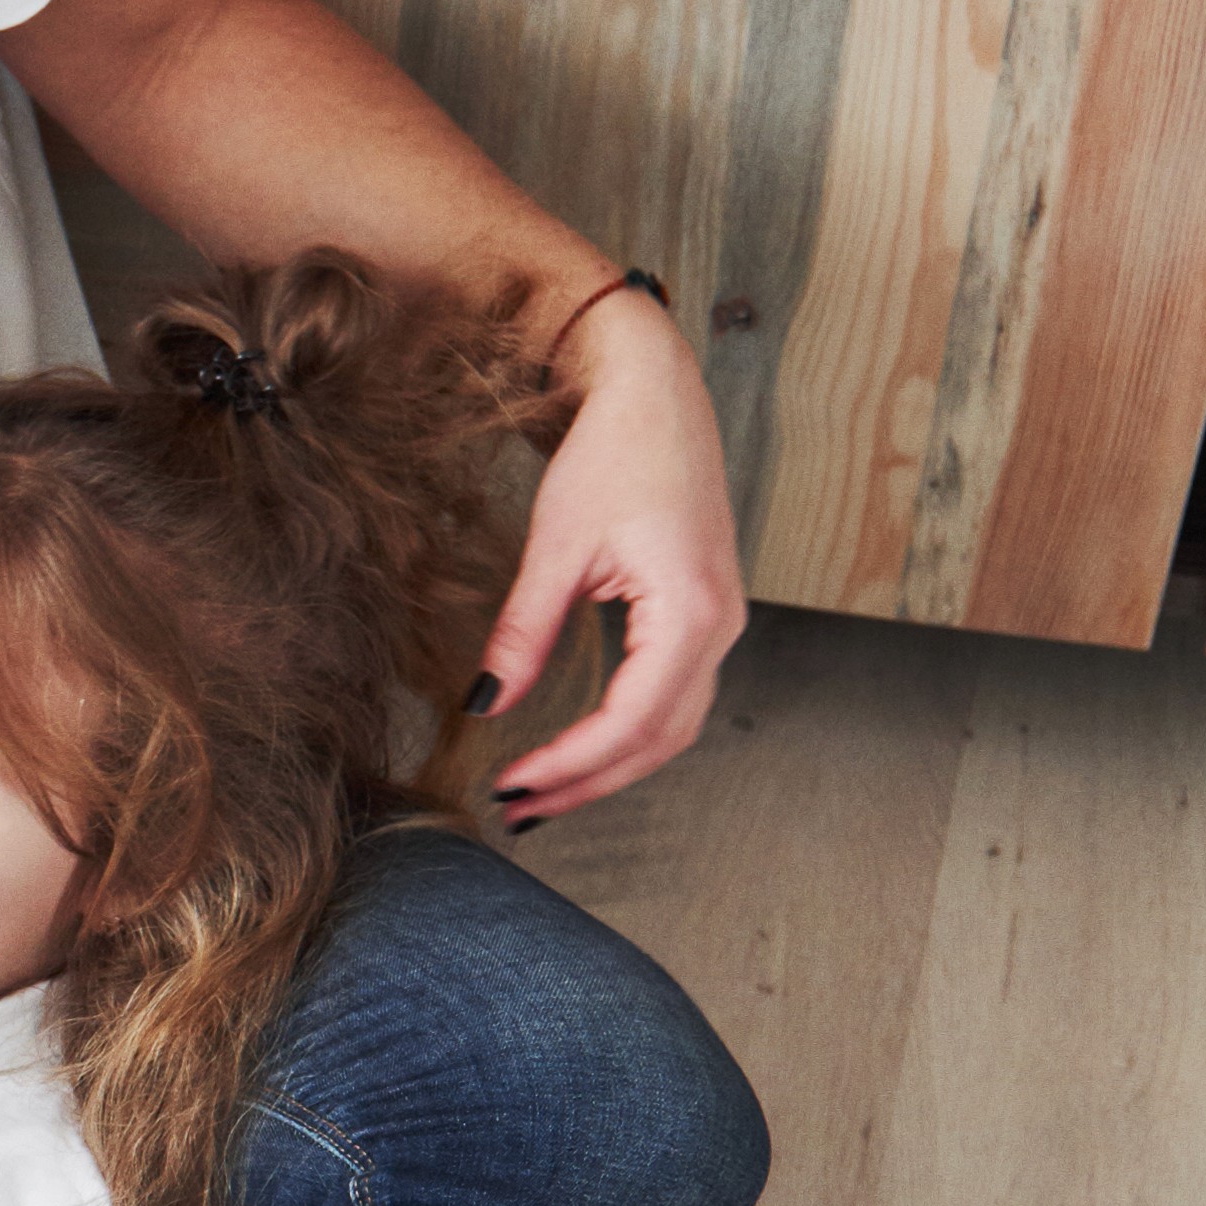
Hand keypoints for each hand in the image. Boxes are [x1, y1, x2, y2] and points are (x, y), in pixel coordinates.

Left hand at [470, 291, 747, 826]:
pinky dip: (629, 733)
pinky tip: (583, 747)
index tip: (510, 786)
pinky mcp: (707, 616)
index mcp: (690, 612)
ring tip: (544, 793)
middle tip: (520, 811)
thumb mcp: (556, 547)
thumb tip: (484, 704)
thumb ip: (523, 634)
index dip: (569, 764)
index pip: (629, 721)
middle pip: (659, 740)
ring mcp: (722, 624)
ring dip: (610, 766)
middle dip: (589, 782)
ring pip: (673, 727)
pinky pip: (675, 697)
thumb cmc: (614, 453)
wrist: (657, 394)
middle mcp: (721, 628)